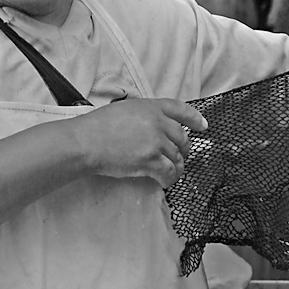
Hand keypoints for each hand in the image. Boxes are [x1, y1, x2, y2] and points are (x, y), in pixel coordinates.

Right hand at [73, 98, 207, 188]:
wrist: (85, 142)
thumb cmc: (96, 127)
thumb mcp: (124, 110)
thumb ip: (143, 116)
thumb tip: (153, 129)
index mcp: (150, 107)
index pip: (180, 109)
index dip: (194, 118)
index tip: (203, 126)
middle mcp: (157, 122)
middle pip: (182, 138)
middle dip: (184, 150)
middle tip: (180, 158)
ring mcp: (156, 141)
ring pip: (178, 157)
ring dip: (177, 167)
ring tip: (172, 174)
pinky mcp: (151, 160)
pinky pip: (169, 172)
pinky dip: (169, 179)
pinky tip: (164, 182)